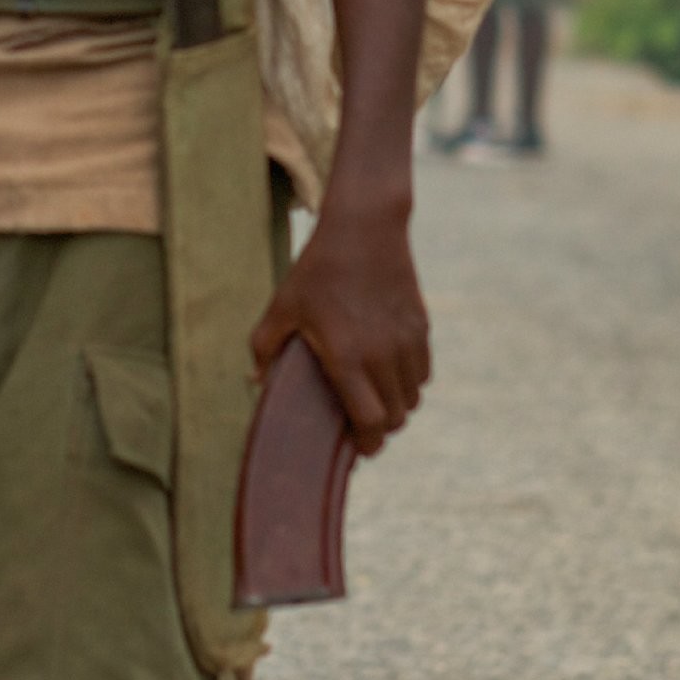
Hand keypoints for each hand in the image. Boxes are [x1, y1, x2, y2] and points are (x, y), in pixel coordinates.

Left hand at [251, 194, 429, 452]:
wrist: (364, 229)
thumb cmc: (316, 271)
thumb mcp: (282, 307)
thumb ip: (265, 348)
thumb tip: (256, 382)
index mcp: (347, 356)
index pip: (371, 422)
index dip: (366, 444)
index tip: (357, 450)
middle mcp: (382, 355)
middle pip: (395, 418)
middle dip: (379, 429)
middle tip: (361, 426)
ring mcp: (406, 342)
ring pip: (413, 398)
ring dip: (396, 406)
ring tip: (375, 399)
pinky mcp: (422, 328)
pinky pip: (423, 373)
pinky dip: (409, 383)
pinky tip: (389, 373)